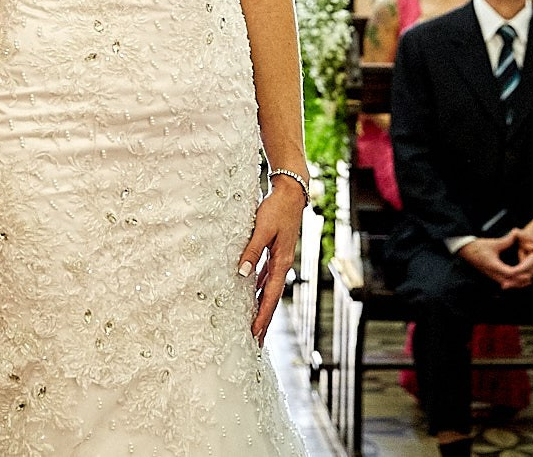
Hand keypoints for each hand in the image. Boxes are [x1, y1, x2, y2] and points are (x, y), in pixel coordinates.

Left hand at [240, 177, 305, 337]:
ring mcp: (281, 259)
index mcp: (281, 262)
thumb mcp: (261, 229)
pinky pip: (268, 278)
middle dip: (264, 320)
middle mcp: (283, 264)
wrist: (291, 192)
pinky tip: (253, 294)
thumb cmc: (276, 209)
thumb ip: (251, 251)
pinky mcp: (277, 252)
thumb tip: (241, 274)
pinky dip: (261, 290)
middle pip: (272, 298)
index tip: (255, 334)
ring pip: (270, 290)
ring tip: (254, 323)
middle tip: (256, 340)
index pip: (271, 296)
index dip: (262, 316)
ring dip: (262, 307)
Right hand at [456, 232, 532, 290]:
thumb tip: (516, 233)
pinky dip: (512, 282)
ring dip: (517, 283)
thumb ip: (506, 241)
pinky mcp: (491, 276)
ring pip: (507, 284)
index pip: (510, 273)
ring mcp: (491, 276)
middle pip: (510, 282)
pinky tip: (517, 279)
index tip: (528, 270)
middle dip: (521, 280)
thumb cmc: (478, 247)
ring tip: (527, 280)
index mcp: (494, 266)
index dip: (520, 272)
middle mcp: (493, 274)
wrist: (466, 251)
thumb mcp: (493, 244)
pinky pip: (504, 282)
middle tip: (531, 277)